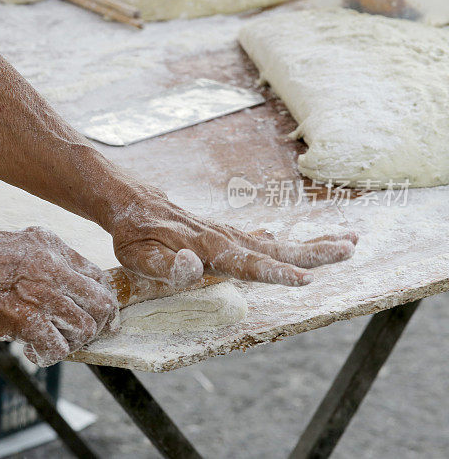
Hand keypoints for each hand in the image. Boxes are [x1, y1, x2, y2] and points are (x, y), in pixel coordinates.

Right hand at [0, 227, 118, 365]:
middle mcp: (55, 268)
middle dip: (97, 324)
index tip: (94, 316)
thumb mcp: (16, 243)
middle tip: (80, 336)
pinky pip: (57, 349)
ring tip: (51, 343)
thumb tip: (64, 286)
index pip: (97, 277)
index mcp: (52, 245)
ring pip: (85, 329)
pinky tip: (32, 352)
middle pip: (103, 303)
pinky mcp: (26, 321)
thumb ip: (45, 260)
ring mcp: (43, 295)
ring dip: (72, 342)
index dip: (99, 301)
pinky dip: (47, 356)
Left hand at [109, 188, 357, 289]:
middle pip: (274, 249)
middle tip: (350, 248)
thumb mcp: (139, 257)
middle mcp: (222, 238)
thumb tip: (195, 266)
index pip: (246, 263)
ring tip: (349, 241)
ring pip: (275, 242)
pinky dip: (289, 242)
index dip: (275, 273)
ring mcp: (227, 234)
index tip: (305, 279)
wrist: (130, 202)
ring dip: (312, 243)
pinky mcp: (225, 233)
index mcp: (206, 248)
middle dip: (313, 251)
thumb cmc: (133, 235)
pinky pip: (263, 239)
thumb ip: (168, 266)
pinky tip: (308, 243)